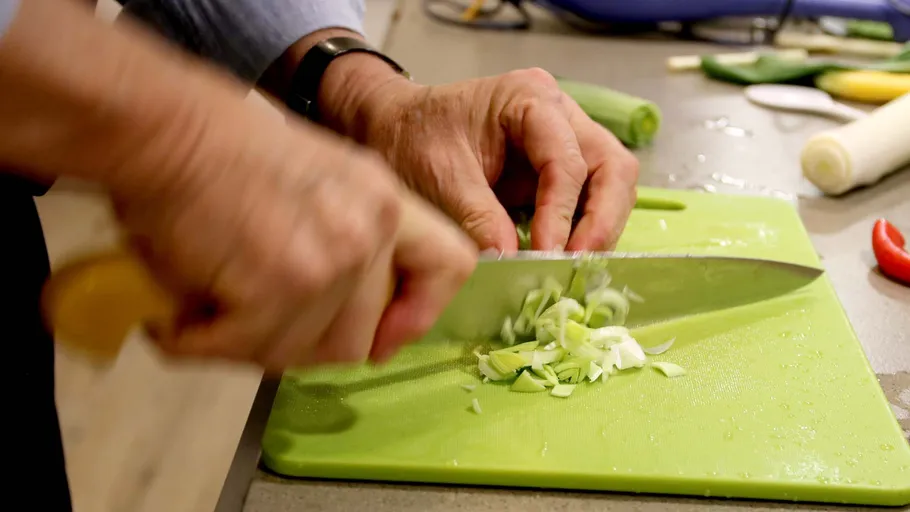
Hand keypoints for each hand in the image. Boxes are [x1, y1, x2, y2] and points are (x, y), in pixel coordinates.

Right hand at [113, 95, 475, 372]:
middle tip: (250, 323)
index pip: (450, 267)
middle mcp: (370, 231)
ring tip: (208, 308)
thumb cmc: (220, 150)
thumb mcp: (318, 183)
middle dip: (299, 345)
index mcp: (384, 202)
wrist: (164, 127)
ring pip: (300, 354)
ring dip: (248, 344)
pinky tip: (177, 317)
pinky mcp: (282, 286)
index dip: (419, 315)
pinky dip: (200, 343)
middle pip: (358, 339)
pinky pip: (246, 349)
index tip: (383, 339)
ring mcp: (331, 261)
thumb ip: (349, 242)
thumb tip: (350, 322)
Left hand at [331, 67, 638, 252]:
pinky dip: (582, 231)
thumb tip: (512, 263)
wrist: (392, 131)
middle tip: (578, 264)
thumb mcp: (439, 178)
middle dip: (601, 220)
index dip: (562, 212)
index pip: (568, 159)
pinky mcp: (555, 171)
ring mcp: (563, 141)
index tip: (545, 253)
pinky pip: (587, 201)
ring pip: (610, 184)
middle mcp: (559, 114)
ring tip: (573, 267)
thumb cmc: (412, 141)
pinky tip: (564, 259)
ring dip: (599, 229)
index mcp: (530, 99)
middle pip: (612, 166)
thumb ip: (478, 218)